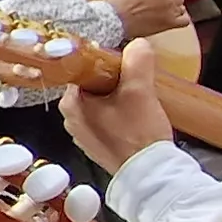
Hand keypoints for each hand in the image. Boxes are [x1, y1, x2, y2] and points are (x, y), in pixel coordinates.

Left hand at [58, 56, 173, 169]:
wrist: (151, 176)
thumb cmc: (139, 135)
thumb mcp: (140, 90)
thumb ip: (137, 60)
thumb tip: (138, 45)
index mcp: (70, 103)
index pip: (84, 68)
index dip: (108, 63)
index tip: (127, 66)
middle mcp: (71, 119)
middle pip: (95, 84)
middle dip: (118, 81)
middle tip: (139, 84)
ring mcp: (85, 133)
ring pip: (104, 101)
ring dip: (123, 97)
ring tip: (142, 101)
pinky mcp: (100, 143)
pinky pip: (110, 118)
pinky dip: (123, 113)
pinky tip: (139, 116)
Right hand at [104, 0, 189, 37]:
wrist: (115, 18)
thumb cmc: (118, 2)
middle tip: (161, 3)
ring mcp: (170, 10)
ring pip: (182, 8)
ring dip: (174, 10)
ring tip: (164, 13)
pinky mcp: (169, 23)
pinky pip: (184, 21)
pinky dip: (181, 21)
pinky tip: (173, 21)